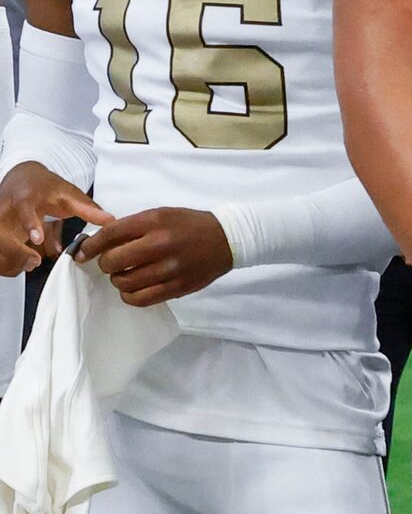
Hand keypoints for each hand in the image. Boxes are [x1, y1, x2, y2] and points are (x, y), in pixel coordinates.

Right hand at [0, 163, 105, 277]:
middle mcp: (6, 208)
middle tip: (34, 261)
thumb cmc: (44, 187)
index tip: (37, 237)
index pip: (22, 208)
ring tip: (32, 263)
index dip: (29, 223)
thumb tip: (110, 221)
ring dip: (14, 258)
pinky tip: (26, 262)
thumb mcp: (67, 194)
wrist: (23, 178)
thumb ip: (87, 209)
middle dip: (14, 250)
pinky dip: (12, 261)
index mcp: (25, 196)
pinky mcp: (0, 233)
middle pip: (0, 232)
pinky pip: (1, 253)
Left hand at [77, 208, 233, 306]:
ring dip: (118, 281)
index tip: (82, 253)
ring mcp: (170, 269)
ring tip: (124, 276)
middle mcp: (160, 246)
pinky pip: (142, 299)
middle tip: (111, 264)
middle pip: (114, 261)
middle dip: (105, 264)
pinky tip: (132, 290)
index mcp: (152, 223)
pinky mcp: (178, 287)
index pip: (110, 235)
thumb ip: (131, 227)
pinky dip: (130, 296)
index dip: (90, 246)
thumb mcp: (158, 215)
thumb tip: (101, 242)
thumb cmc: (188, 224)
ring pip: (125, 283)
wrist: (226, 239)